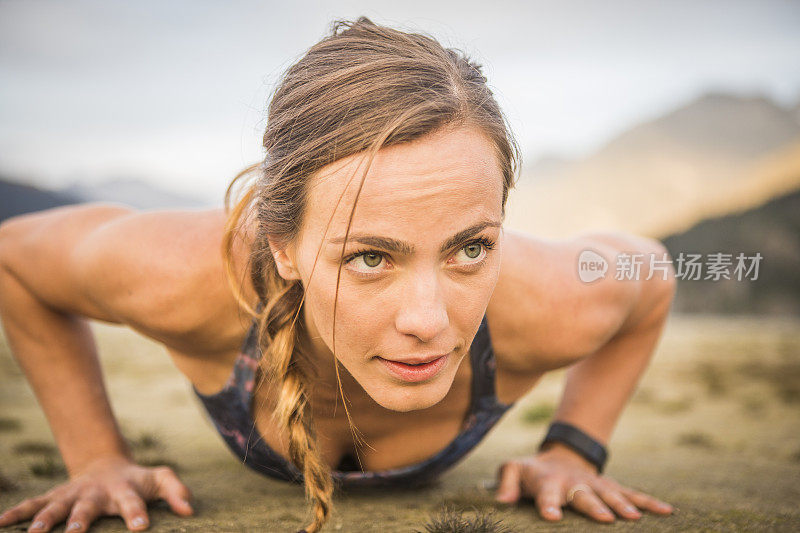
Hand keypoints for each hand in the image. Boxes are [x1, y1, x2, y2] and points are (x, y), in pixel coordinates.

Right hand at [0, 456, 193, 531]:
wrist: (107, 465)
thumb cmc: (138, 480)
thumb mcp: (160, 480)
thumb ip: (176, 491)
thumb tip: (190, 510)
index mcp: (123, 490)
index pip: (133, 503)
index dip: (137, 515)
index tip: (141, 528)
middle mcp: (95, 493)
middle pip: (87, 507)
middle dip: (81, 520)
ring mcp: (72, 495)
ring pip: (56, 507)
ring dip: (44, 519)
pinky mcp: (55, 497)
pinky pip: (33, 504)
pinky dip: (17, 513)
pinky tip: (1, 523)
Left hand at [494, 444, 674, 522]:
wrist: (559, 457)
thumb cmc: (532, 472)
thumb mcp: (513, 469)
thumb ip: (506, 482)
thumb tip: (501, 500)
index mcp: (548, 482)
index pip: (546, 494)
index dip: (548, 505)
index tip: (551, 517)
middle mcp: (574, 483)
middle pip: (584, 496)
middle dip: (594, 506)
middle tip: (604, 518)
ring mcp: (595, 485)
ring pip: (611, 495)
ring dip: (623, 505)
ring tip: (635, 518)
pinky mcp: (611, 488)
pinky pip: (632, 494)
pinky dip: (649, 502)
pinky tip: (667, 511)